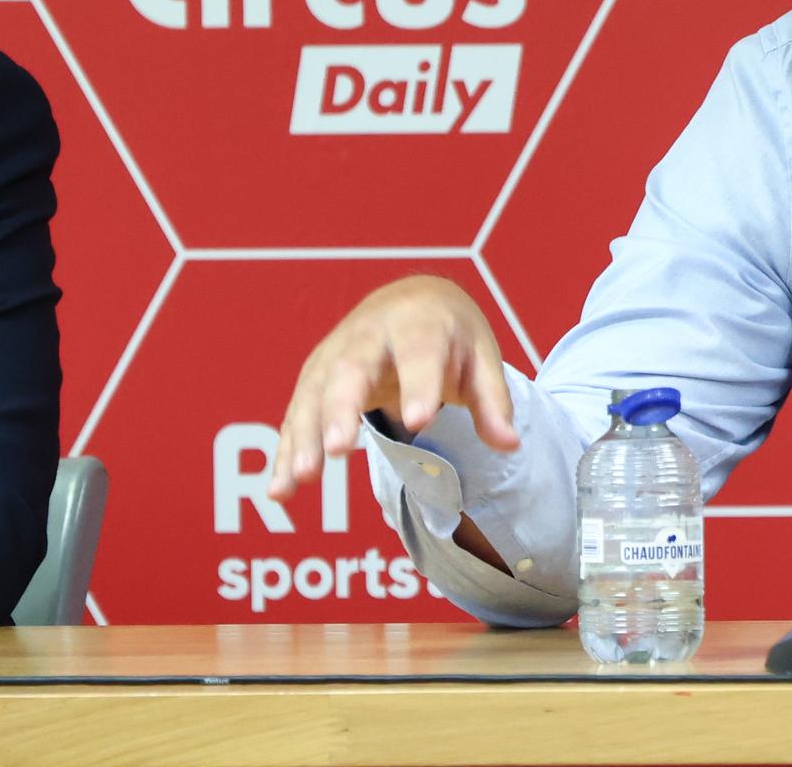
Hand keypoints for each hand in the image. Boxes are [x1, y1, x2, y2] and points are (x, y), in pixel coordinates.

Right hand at [268, 274, 517, 500]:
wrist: (409, 301)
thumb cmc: (450, 335)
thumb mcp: (480, 356)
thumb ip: (492, 401)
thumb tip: (510, 445)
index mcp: (419, 322)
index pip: (419, 352)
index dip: (419, 385)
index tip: (419, 421)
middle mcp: (369, 334)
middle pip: (352, 369)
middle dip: (343, 409)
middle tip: (340, 450)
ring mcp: (335, 354)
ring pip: (315, 394)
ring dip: (306, 436)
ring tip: (303, 479)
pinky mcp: (315, 378)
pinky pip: (298, 415)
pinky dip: (287, 451)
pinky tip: (280, 490)